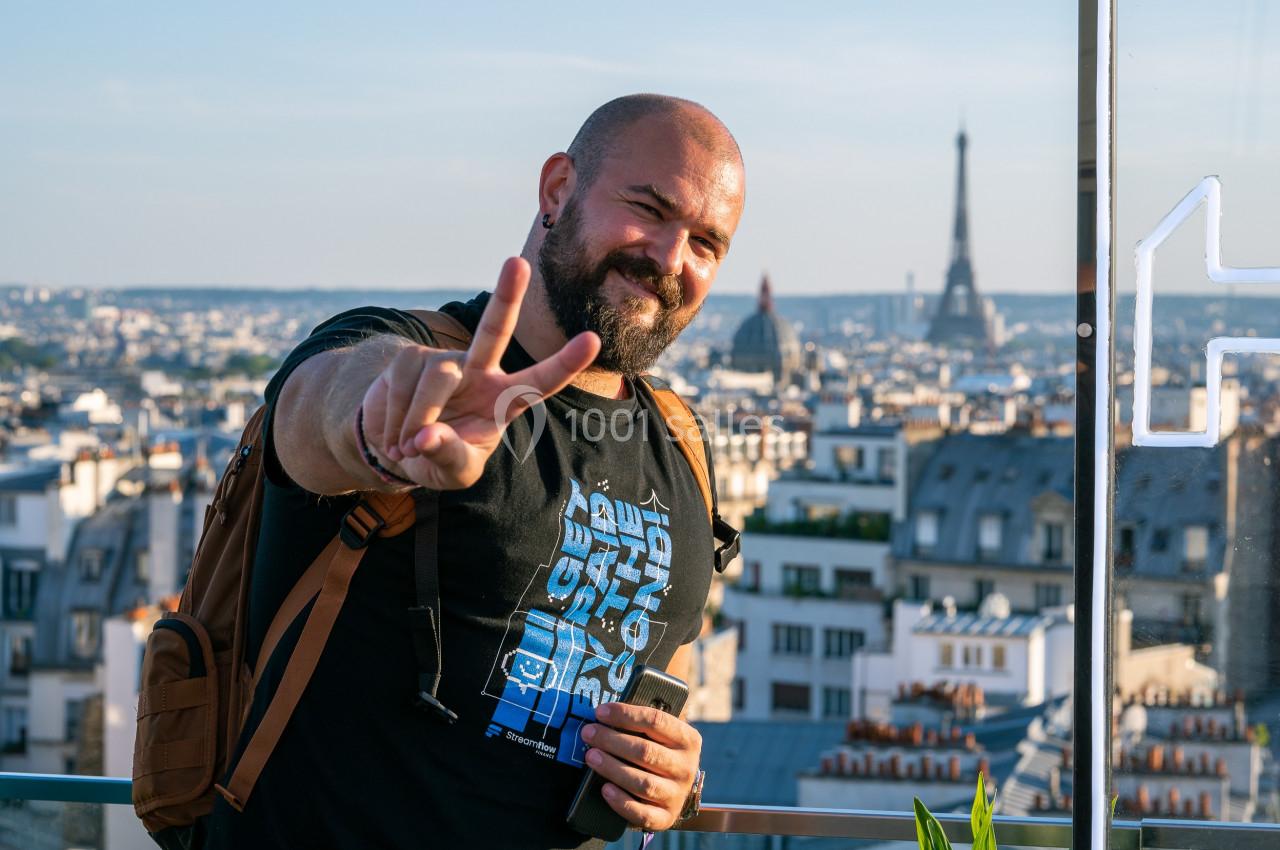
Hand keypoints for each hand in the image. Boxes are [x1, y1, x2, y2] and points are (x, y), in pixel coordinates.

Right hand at [360, 257, 599, 489]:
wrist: (397, 448)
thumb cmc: (440, 458)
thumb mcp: (454, 473)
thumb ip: (450, 457)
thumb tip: (427, 436)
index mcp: (504, 401)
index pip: (540, 382)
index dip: (565, 363)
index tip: (593, 340)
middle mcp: (480, 372)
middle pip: (495, 330)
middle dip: (506, 296)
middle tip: (518, 263)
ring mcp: (445, 362)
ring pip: (437, 380)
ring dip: (417, 420)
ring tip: (407, 446)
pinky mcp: (411, 359)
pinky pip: (403, 385)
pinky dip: (394, 418)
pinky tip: (393, 434)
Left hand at [579, 701, 701, 831]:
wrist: (675, 789)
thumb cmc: (660, 752)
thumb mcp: (660, 735)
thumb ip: (641, 724)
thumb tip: (606, 714)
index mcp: (688, 740)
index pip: (656, 721)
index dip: (626, 715)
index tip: (600, 712)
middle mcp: (687, 767)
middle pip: (646, 751)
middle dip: (612, 740)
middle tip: (589, 733)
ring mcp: (677, 794)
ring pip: (643, 782)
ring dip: (612, 768)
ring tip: (591, 756)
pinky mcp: (666, 818)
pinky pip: (642, 814)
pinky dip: (622, 802)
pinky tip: (605, 789)